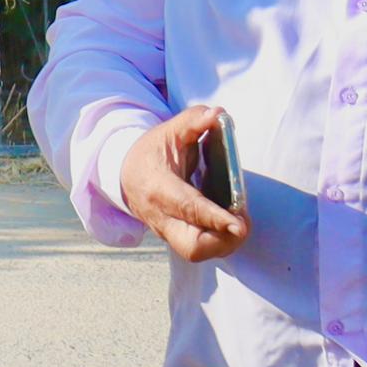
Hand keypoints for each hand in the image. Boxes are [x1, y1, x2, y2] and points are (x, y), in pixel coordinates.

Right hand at [117, 104, 249, 263]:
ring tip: (238, 221)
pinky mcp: (175, 237)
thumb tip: (217, 115)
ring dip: (224, 243)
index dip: (214, 217)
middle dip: (222, 241)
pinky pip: (198, 248)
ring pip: (196, 252)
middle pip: (191, 245)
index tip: (239, 223)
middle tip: (241, 223)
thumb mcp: (169, 131)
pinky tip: (228, 224)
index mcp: (158, 187)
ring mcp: (167, 230)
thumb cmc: (152, 152)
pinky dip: (218, 241)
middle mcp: (160, 215)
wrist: (125, 173)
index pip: (188, 207)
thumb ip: (193, 121)